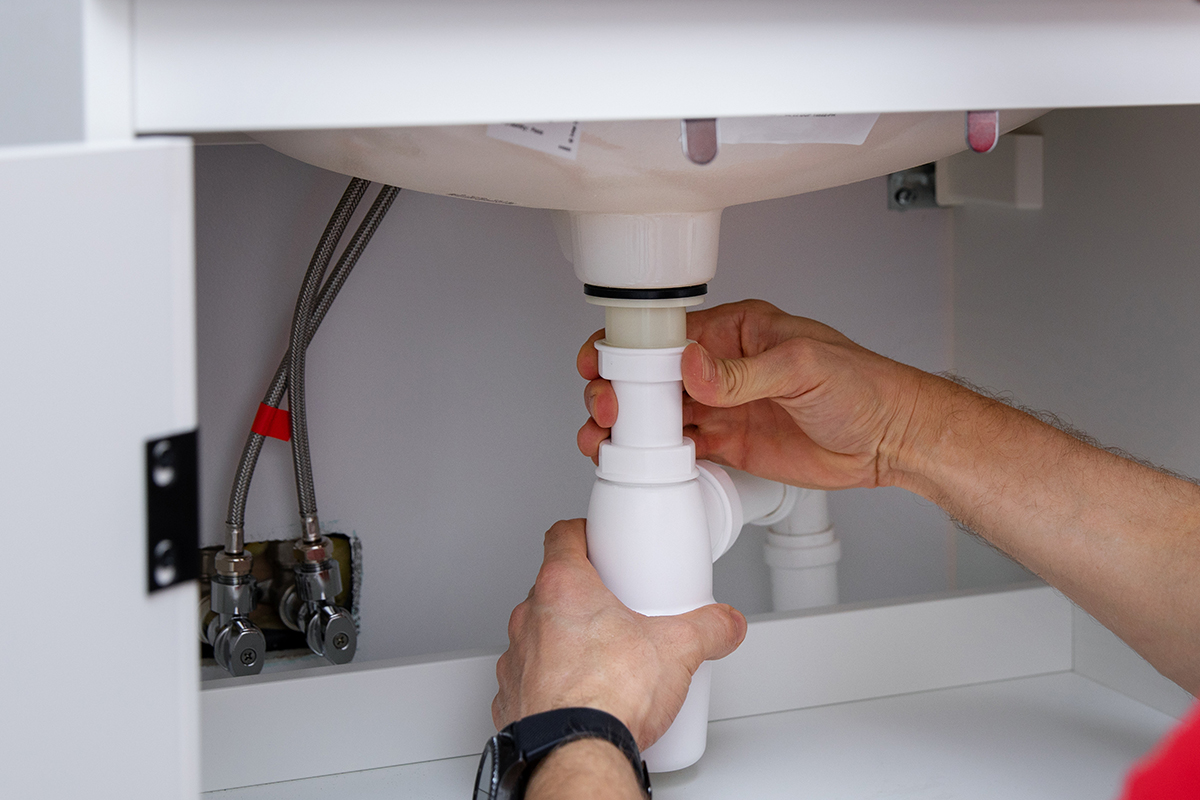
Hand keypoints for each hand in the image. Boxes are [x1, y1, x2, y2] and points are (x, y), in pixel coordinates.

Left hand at [493, 519, 746, 749]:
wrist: (575, 756)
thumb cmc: (607, 698)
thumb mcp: (678, 650)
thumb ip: (708, 628)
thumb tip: (724, 624)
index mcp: (564, 588)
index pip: (562, 536)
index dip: (583, 533)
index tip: (599, 540)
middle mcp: (530, 618)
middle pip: (554, 587)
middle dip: (585, 596)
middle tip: (618, 610)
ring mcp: (516, 658)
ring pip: (539, 633)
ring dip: (564, 641)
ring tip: (603, 659)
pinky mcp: (511, 698)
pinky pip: (530, 678)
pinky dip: (552, 682)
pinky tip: (581, 695)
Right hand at [578, 299, 925, 490]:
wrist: (890, 439)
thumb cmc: (862, 386)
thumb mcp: (803, 365)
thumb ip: (743, 371)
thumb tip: (692, 365)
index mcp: (736, 331)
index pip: (668, 334)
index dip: (627, 347)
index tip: (600, 362)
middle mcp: (722, 368)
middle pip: (650, 376)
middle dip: (618, 390)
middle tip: (607, 409)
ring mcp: (722, 408)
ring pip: (657, 414)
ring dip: (625, 426)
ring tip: (604, 439)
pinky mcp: (729, 445)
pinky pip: (678, 449)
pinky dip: (652, 456)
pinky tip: (635, 461)